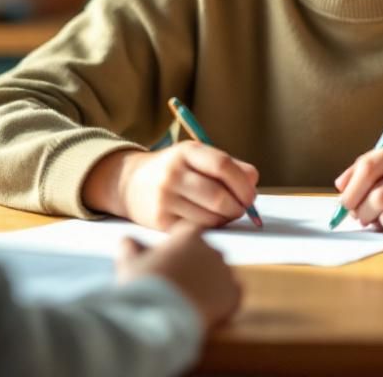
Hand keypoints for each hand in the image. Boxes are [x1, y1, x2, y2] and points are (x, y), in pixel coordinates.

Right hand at [83, 144, 258, 230]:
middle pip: (218, 196)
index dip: (242, 183)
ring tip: (226, 214)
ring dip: (225, 219)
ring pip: (209, 217)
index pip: (223, 165)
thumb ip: (229, 166)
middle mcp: (173, 174)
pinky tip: (208, 220)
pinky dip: (209, 228)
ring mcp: (165, 198)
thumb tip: (252, 180)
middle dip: (238, 206)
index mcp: (187, 152)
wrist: (130, 183)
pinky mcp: (160, 221)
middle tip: (242, 209)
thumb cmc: (175, 170)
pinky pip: (196, 229)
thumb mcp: (197, 158)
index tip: (251, 194)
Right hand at [115, 224, 241, 327]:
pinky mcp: (233, 295)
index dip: (177, 249)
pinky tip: (205, 309)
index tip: (168, 262)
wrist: (158, 316)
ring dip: (208, 284)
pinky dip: (221, 301)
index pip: (189, 235)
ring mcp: (225, 271)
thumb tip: (128, 241)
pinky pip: (232, 294)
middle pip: (205, 255)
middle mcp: (212, 248)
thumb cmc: (143, 285)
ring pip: (219, 274)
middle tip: (177, 285)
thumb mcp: (128, 261)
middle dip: (194, 268)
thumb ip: (130, 246)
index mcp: (189, 235)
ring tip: (189, 300)